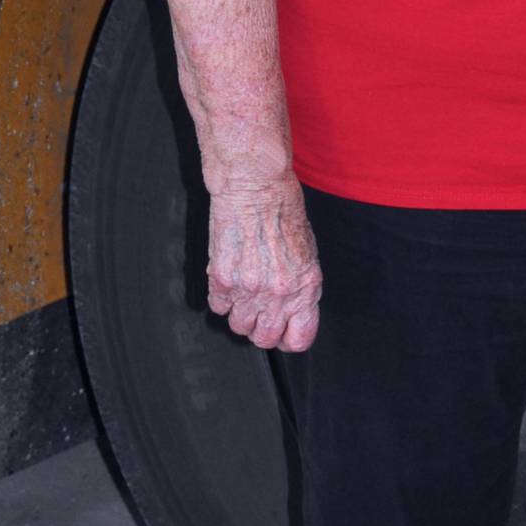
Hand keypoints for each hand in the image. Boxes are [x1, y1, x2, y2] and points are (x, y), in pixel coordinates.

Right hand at [206, 182, 321, 350]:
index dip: (289, 338)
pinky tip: (230, 280)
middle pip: (265, 339)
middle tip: (260, 312)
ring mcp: (249, 289)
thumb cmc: (283, 210)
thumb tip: (292, 308)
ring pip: (239, 327)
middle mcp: (279, 293)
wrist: (256, 186)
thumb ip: (300, 285)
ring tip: (243, 291)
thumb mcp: (307, 252)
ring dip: (240, 313)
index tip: (283, 332)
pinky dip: (222, 298)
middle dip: (262, 329)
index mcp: (306, 287)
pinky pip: (218, 307)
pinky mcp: (223, 279)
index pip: (299, 339)